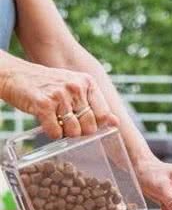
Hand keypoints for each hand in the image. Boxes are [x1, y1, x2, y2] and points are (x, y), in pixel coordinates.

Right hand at [0, 61, 117, 138]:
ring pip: (74, 131)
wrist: (17, 75)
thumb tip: (117, 122)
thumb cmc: (49, 85)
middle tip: (68, 125)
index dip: (96, 125)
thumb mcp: (76, 88)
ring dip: (66, 134)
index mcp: (88, 83)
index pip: (103, 114)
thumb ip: (95, 105)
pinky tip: (48, 125)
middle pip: (90, 125)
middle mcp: (76, 87)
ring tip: (58, 123)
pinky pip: (56, 132)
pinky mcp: (44, 104)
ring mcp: (60, 95)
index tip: (85, 124)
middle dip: (81, 132)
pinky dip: (53, 134)